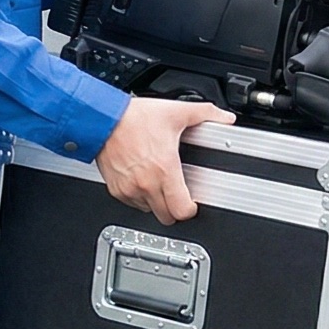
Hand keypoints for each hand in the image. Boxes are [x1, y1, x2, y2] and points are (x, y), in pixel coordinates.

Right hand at [97, 98, 235, 224]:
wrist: (103, 119)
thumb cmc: (134, 117)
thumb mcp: (176, 111)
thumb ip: (205, 114)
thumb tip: (224, 118)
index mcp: (165, 170)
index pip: (182, 211)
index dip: (190, 209)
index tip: (191, 202)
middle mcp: (147, 184)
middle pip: (167, 217)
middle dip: (175, 209)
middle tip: (177, 195)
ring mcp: (130, 189)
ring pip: (149, 211)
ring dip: (156, 203)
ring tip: (158, 183)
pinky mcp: (116, 189)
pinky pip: (132, 203)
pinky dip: (139, 197)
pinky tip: (142, 179)